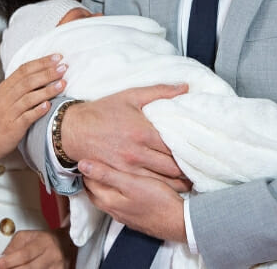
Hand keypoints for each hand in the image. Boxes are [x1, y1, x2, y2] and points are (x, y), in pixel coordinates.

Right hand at [0, 55, 65, 154]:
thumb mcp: (4, 98)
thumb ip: (19, 86)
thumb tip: (42, 74)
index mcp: (4, 88)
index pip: (23, 70)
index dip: (41, 62)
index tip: (57, 57)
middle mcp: (6, 98)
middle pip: (28, 81)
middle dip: (47, 73)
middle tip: (63, 67)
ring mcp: (9, 112)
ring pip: (29, 98)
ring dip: (47, 90)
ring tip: (62, 84)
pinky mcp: (13, 127)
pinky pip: (27, 117)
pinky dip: (38, 110)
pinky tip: (49, 105)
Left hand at [0, 228, 73, 268]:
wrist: (68, 243)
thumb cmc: (43, 239)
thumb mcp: (27, 236)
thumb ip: (13, 247)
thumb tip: (1, 260)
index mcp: (44, 242)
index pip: (23, 254)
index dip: (7, 262)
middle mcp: (53, 255)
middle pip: (29, 268)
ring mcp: (58, 268)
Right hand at [62, 85, 191, 191]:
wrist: (73, 130)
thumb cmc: (102, 111)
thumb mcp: (131, 96)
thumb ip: (160, 92)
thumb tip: (185, 87)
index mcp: (143, 132)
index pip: (176, 146)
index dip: (191, 150)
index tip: (203, 151)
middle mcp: (137, 152)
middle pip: (172, 167)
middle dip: (189, 170)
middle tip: (201, 169)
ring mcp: (128, 167)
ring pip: (162, 182)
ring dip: (179, 183)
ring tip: (192, 181)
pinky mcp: (120, 176)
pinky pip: (146, 186)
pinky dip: (161, 188)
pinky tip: (171, 188)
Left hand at [80, 159, 185, 242]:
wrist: (180, 222)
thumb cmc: (157, 200)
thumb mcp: (131, 183)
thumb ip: (106, 174)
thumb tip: (83, 164)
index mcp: (109, 200)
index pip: (89, 183)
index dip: (87, 168)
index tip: (88, 155)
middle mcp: (114, 210)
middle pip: (96, 192)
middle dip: (92, 178)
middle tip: (94, 161)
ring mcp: (125, 216)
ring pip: (108, 198)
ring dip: (104, 186)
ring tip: (107, 171)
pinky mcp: (136, 217)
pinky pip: (120, 203)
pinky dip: (117, 193)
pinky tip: (125, 187)